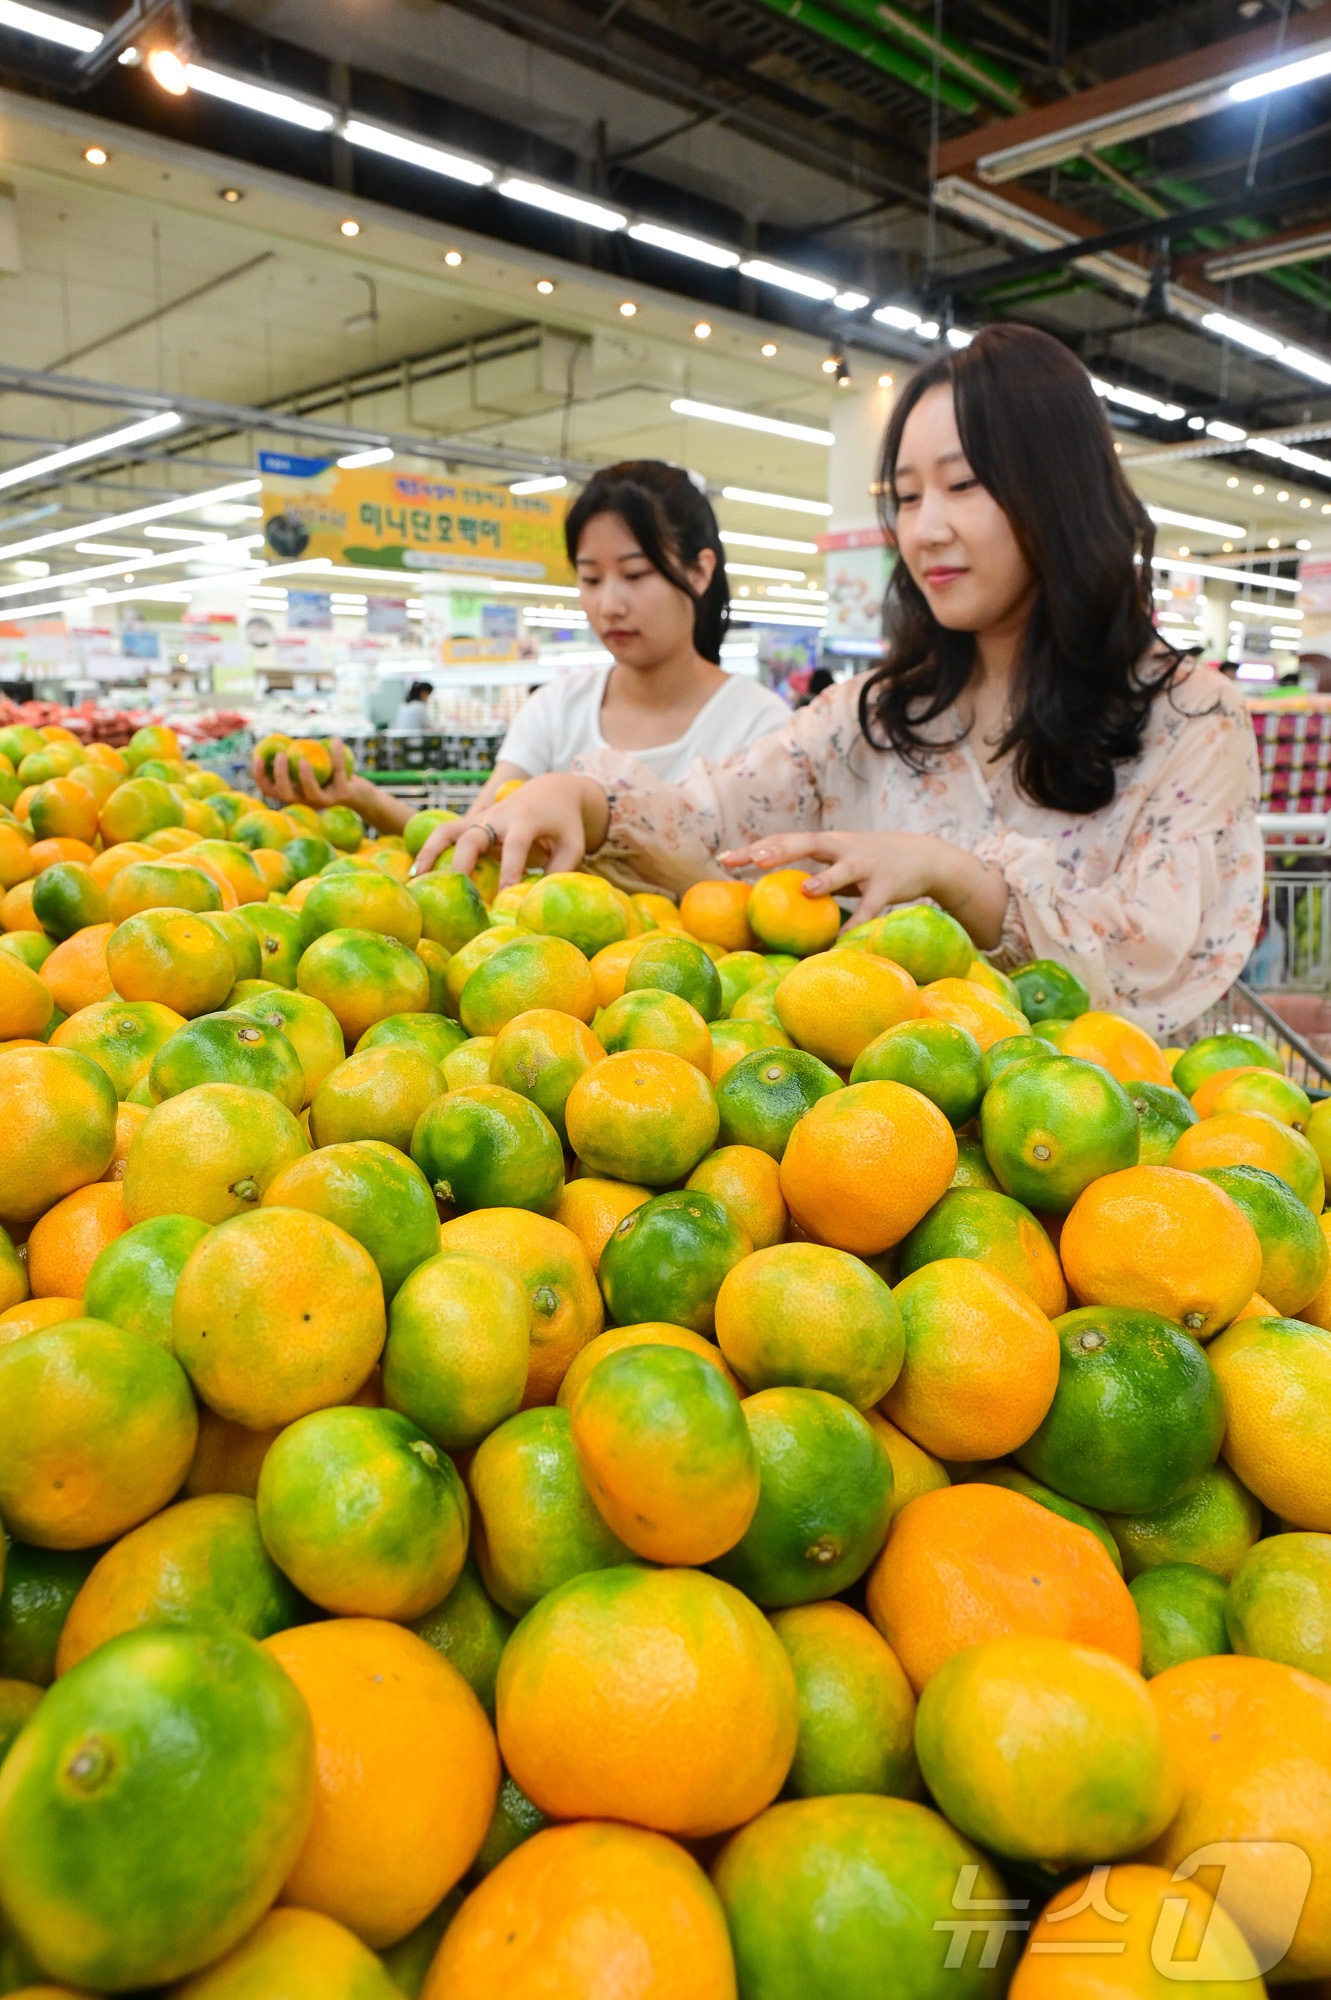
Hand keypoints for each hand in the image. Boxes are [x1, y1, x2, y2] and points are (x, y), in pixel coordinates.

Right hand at [252, 739, 408, 835]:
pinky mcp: (343, 796)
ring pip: (311, 793)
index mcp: (294, 795)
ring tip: (302, 759)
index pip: (270, 790)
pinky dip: (337, 755)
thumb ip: (295, 755)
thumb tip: (276, 736)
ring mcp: (324, 802)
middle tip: (281, 755)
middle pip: (286, 795)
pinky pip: (339, 774)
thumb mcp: (311, 765)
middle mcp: (306, 802)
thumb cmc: (329, 775)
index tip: (257, 757)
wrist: (360, 794)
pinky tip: (336, 740)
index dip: (260, 776)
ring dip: (305, 777)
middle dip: (280, 776)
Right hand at [412, 773, 610, 888]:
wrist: (552, 788)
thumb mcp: (573, 845)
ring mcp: (482, 817)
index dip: (509, 870)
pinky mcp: (472, 821)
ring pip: (449, 829)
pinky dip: (429, 849)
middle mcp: (499, 817)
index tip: (502, 897)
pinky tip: (416, 872)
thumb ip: (560, 870)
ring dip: (430, 851)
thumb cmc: (565, 823)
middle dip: (462, 863)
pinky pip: (446, 833)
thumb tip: (537, 899)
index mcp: (527, 820)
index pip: (514, 845)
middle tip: (455, 892)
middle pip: (472, 836)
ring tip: (415, 877)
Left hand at [718, 829, 1007, 943]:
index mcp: (827, 842)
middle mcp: (843, 848)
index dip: (754, 847)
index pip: (785, 840)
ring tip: (804, 889)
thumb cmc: (872, 862)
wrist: (927, 856)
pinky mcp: (888, 885)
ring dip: (825, 878)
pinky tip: (843, 941)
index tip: (723, 858)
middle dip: (779, 850)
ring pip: (843, 870)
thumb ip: (812, 872)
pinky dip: (858, 923)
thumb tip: (773, 897)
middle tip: (752, 860)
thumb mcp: (841, 860)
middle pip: (806, 843)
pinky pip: (870, 908)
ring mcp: (868, 864)